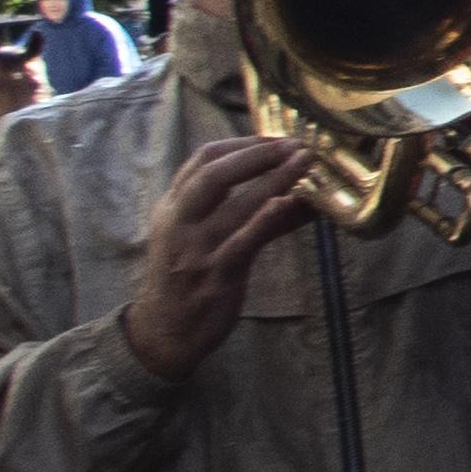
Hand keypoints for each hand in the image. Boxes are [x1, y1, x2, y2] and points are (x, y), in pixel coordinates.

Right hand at [123, 136, 315, 379]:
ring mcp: (196, 248)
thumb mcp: (200, 238)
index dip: (242, 144)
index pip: (202, 160)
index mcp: (172, 208)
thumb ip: (241, 213)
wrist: (164, 333)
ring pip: (234, 204)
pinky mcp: (215, 275)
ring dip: (274, 178)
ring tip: (305, 161)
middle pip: (213, 173)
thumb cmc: (189, 279)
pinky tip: (290, 202)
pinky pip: (243, 241)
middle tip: (295, 143)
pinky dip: (267, 218)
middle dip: (256, 153)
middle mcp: (179, 223)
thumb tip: (300, 193)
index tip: (277, 138)